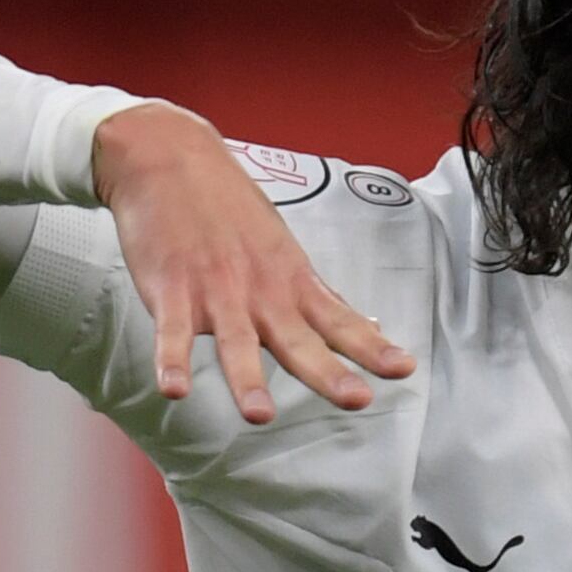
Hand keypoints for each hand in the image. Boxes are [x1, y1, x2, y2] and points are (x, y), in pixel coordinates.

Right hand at [92, 102, 414, 425]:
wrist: (167, 156)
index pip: (339, 321)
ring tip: (259, 415)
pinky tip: (174, 389)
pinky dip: (171, 361)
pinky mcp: (170, 290)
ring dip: (246, 379)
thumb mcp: (282, 248)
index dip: (372, 347)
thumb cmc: (228, 205)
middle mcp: (259, 291)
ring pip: (234, 343)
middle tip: (356, 399)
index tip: (404, 368)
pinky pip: (171, 333)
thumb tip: (365, 325)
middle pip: (298, 340)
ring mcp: (214, 292)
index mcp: (290, 281)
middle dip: (328, 372)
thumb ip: (317, 295)